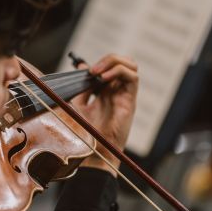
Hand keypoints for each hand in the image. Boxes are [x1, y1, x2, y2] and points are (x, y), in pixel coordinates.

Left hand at [71, 54, 138, 175]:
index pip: (109, 67)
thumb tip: (82, 65)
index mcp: (105, 92)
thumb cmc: (85, 132)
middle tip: (92, 70)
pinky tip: (103, 78)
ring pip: (131, 66)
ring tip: (98, 72)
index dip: (98, 63)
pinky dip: (119, 71)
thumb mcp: (78, 104)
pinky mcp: (130, 101)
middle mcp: (117, 92)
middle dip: (108, 59)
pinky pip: (133, 78)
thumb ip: (81, 86)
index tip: (82, 69)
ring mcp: (124, 96)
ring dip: (114, 62)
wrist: (93, 151)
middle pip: (122, 63)